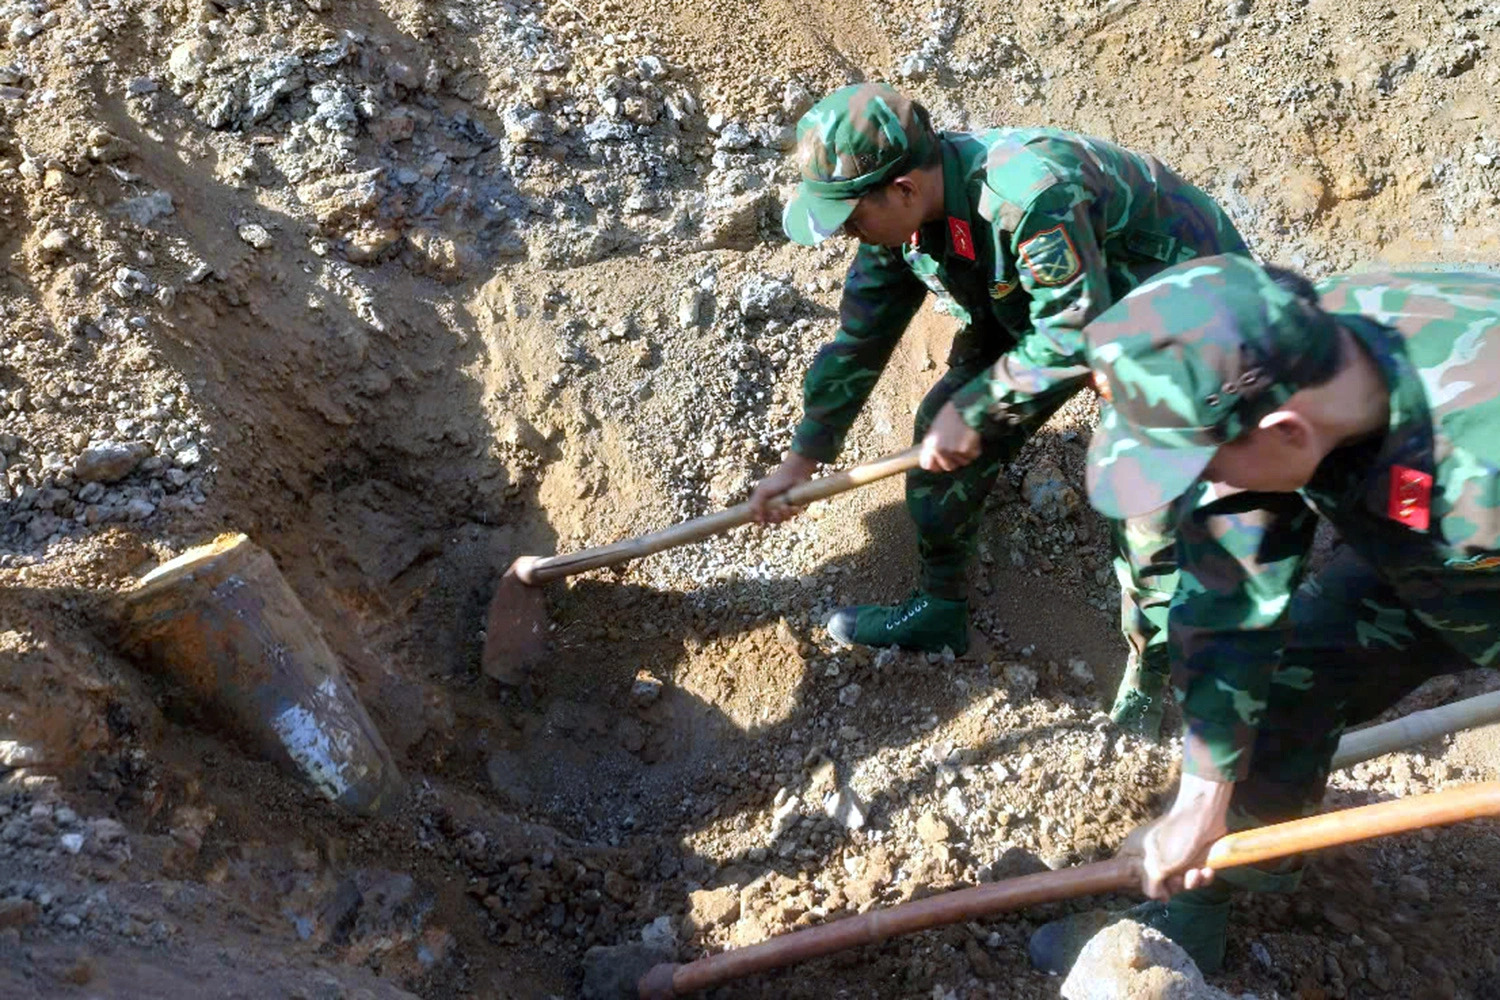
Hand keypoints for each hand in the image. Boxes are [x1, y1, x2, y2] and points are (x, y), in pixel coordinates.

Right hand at [749, 452, 817, 523]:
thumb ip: (756, 504)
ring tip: (786, 506)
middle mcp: (773, 505)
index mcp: (764, 502)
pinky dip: (793, 512)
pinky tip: (794, 507)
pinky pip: (792, 515)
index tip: (762, 521)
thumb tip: (757, 520)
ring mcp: (783, 506)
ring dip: (784, 515)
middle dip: (774, 517)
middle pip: (772, 519)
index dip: (761, 520)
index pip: (760, 516)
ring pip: (782, 518)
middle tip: (776, 511)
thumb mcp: (762, 491)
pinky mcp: (793, 506)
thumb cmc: (776, 481)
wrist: (793, 474)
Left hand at [919, 402, 982, 471]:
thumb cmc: (949, 415)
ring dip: (964, 455)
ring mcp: (954, 451)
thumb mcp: (934, 429)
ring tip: (964, 439)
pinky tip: (972, 438)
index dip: (935, 464)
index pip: (928, 465)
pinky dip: (974, 449)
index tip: (939, 462)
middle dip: (953, 460)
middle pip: (948, 467)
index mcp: (929, 445)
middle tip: (957, 448)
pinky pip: (972, 456)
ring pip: (962, 462)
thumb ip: (932, 445)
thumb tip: (931, 459)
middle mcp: (940, 450)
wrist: (965, 406)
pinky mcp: (967, 450)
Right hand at [1136, 772, 1231, 899]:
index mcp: (1137, 850)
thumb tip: (1160, 898)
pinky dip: (1203, 877)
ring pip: (1180, 882)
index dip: (1143, 884)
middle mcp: (1154, 855)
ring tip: (1195, 873)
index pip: (1130, 874)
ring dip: (1190, 882)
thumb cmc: (1174, 837)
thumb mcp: (1156, 865)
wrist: (1205, 815)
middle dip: (1173, 885)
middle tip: (1178, 878)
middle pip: (1159, 883)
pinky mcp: (1194, 858)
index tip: (1155, 887)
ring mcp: (1174, 857)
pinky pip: (1196, 877)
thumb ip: (1150, 886)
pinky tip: (1207, 871)